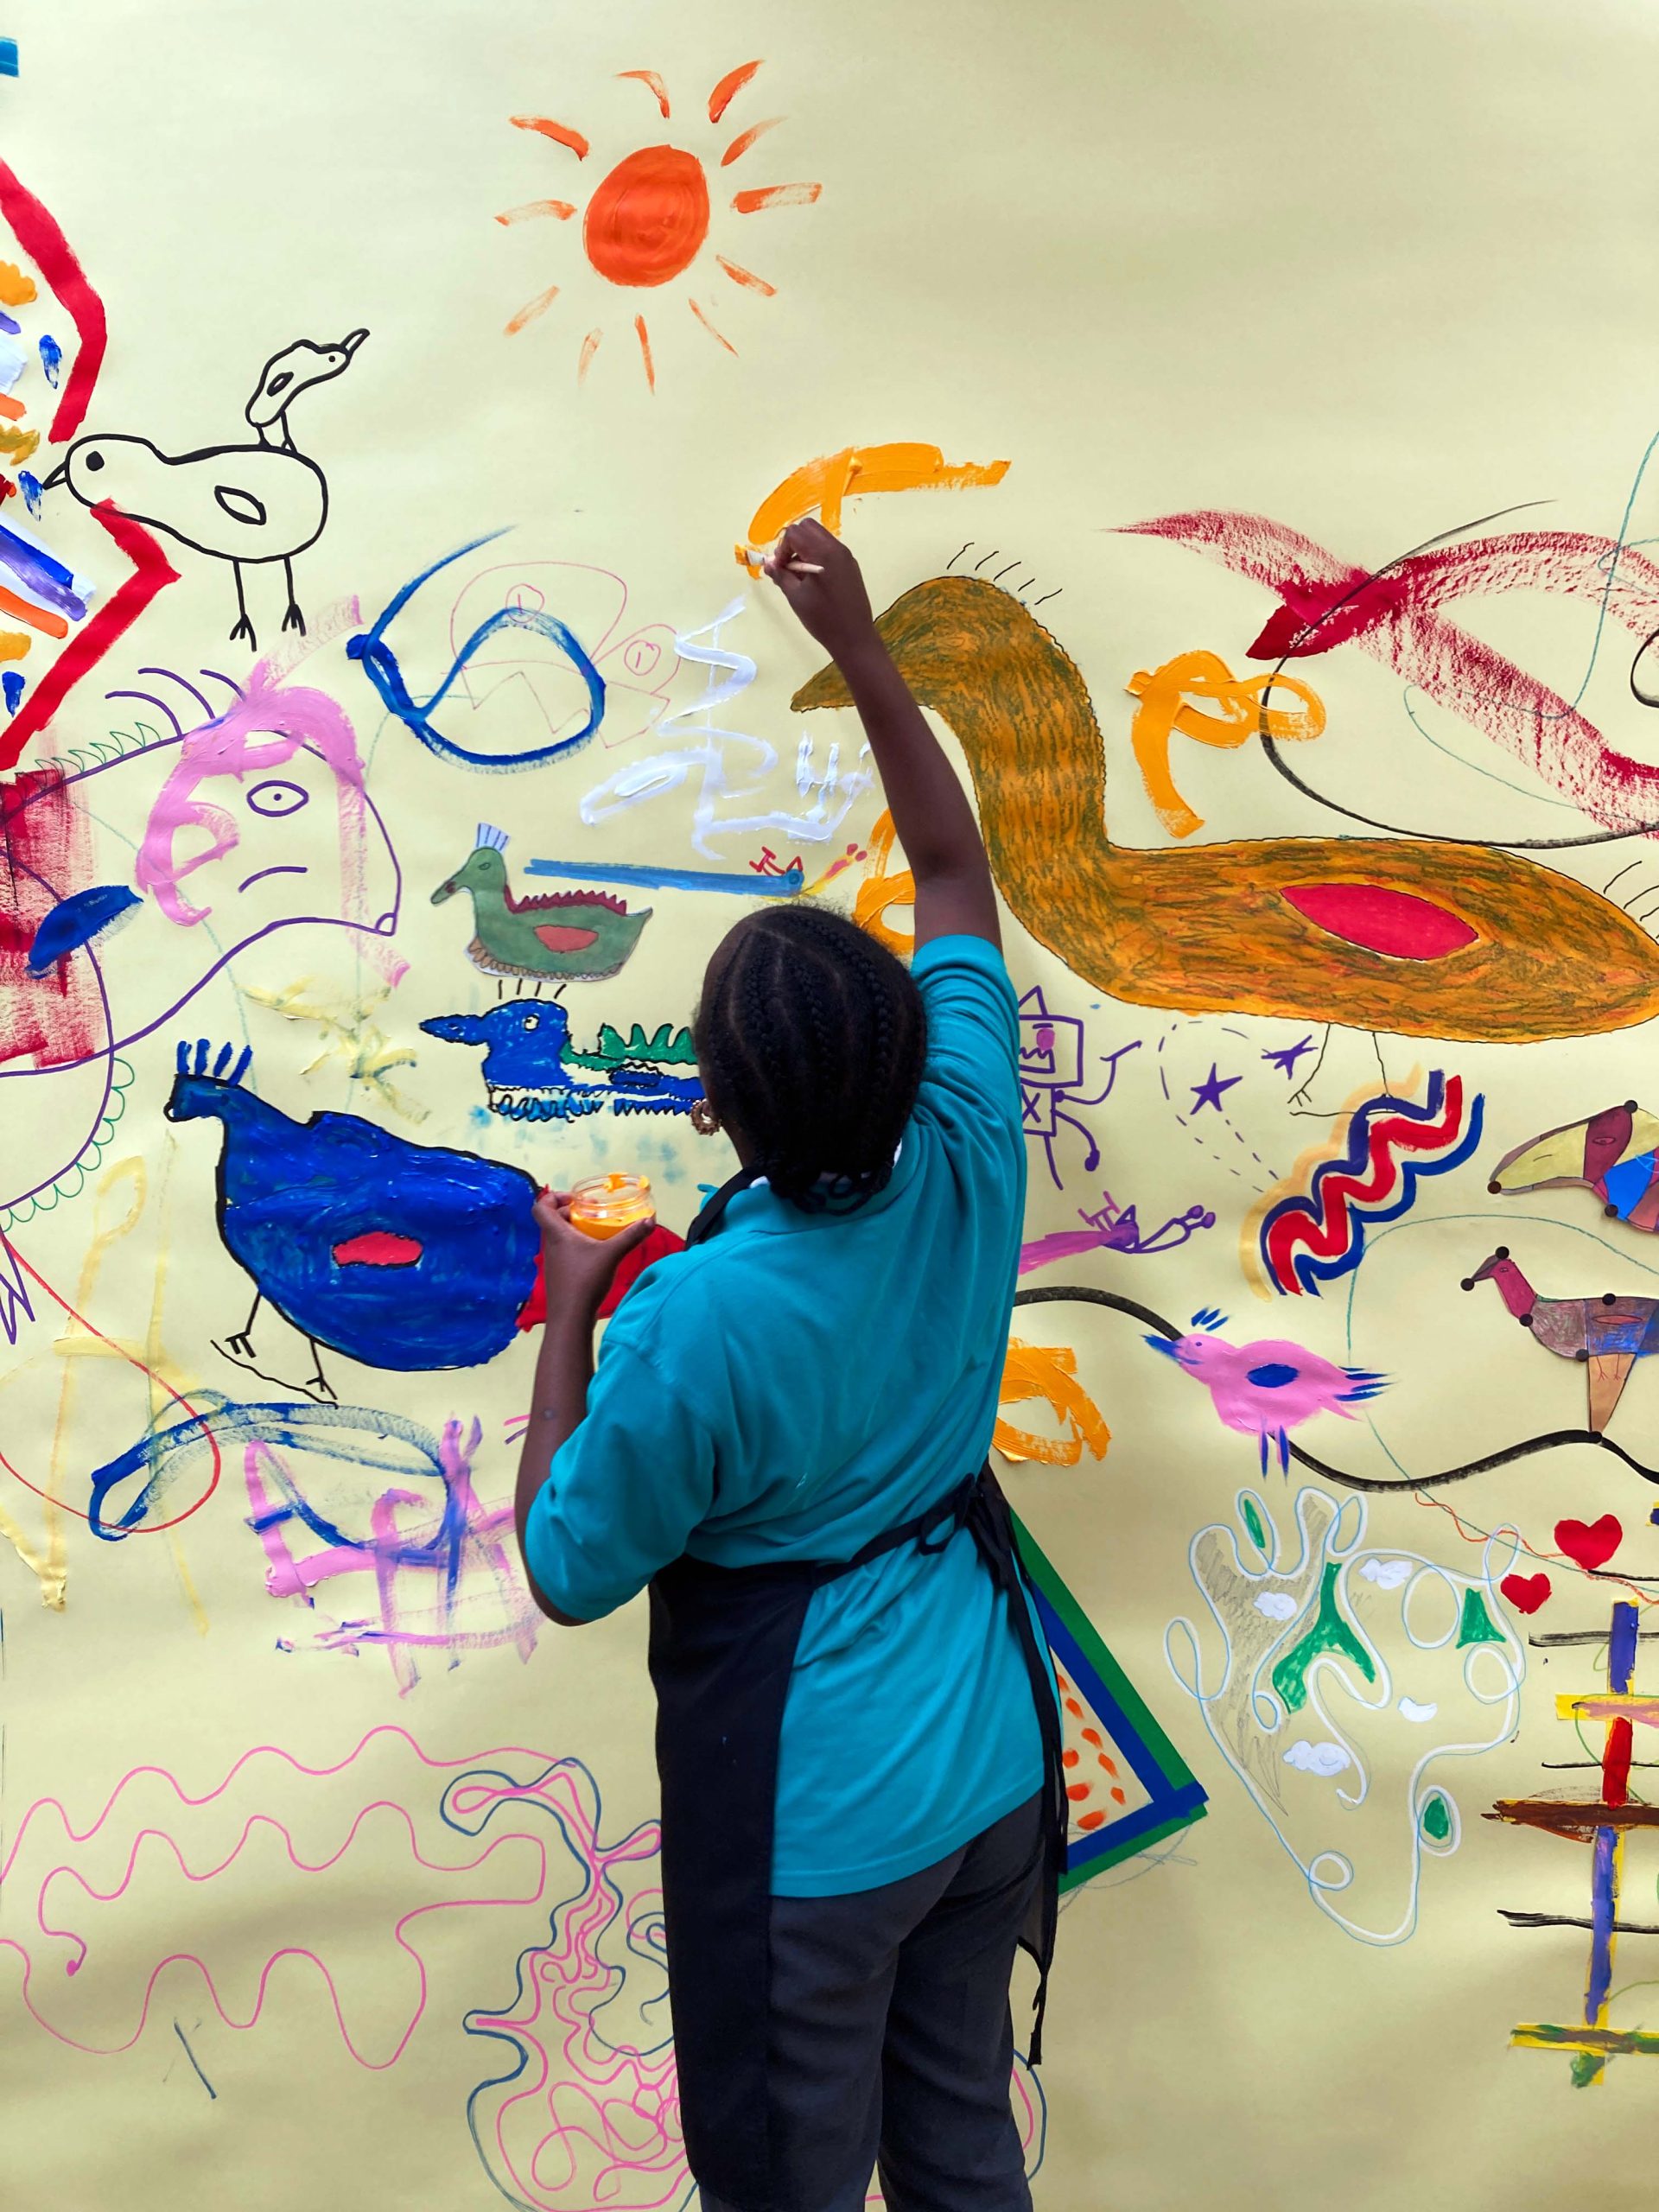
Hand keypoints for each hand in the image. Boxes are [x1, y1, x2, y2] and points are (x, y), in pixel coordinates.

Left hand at [533, 1189, 655, 1317]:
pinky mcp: (559, 1274)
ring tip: (598, 1232)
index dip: (554, 1197)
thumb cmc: (585, 1280)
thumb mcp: (612, 1254)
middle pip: (554, 1220)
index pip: (541, 1207)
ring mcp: (553, 1261)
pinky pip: (565, 1252)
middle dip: (573, 1212)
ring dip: (576, 1230)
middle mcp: (551, 1245)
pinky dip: (578, 1247)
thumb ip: (631, 1236)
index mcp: (556, 1234)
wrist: (571, 1318)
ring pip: (560, 1237)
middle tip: (594, 1214)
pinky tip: (597, 1254)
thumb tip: (650, 1220)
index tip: (576, 1199)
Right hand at [765, 518, 879, 664]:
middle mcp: (836, 548)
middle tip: (788, 566)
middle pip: (808, 528)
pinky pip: (829, 550)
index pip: (794, 532)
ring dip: (804, 549)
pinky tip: (813, 581)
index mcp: (822, 553)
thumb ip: (781, 575)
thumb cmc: (822, 618)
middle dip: (793, 542)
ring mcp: (846, 556)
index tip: (780, 568)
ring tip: (799, 577)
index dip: (782, 548)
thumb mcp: (796, 597)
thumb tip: (768, 564)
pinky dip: (816, 556)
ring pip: (819, 537)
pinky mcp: (850, 566)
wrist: (853, 637)